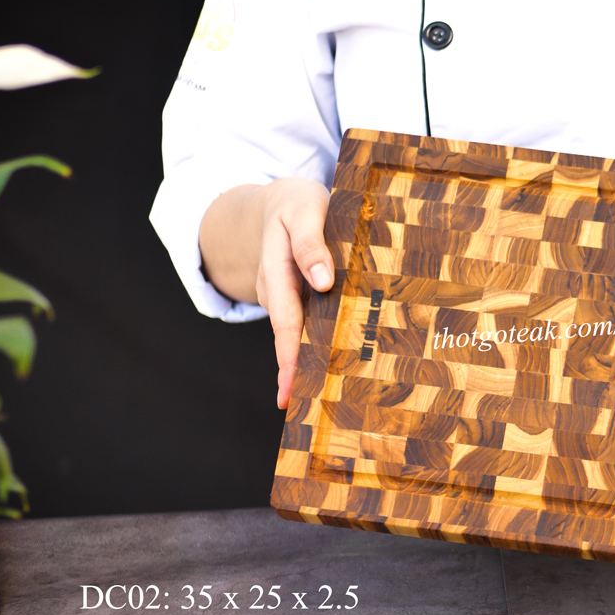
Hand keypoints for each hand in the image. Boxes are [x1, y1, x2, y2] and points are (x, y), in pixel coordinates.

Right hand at [199, 177, 333, 408]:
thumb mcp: (302, 209)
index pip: (286, 324)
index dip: (290, 360)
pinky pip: (311, 326)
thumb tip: (322, 282)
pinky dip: (321, 348)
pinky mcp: (302, 299)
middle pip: (291, 341)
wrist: (275, 202)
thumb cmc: (294, 203)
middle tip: (310, 412)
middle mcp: (279, 293)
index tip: (291, 393)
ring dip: (311, 367)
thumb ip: (311, 242)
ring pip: (302, 337)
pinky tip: (338, 369)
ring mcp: (289, 299)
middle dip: (299, 377)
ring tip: (325, 403)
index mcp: (277, 274)